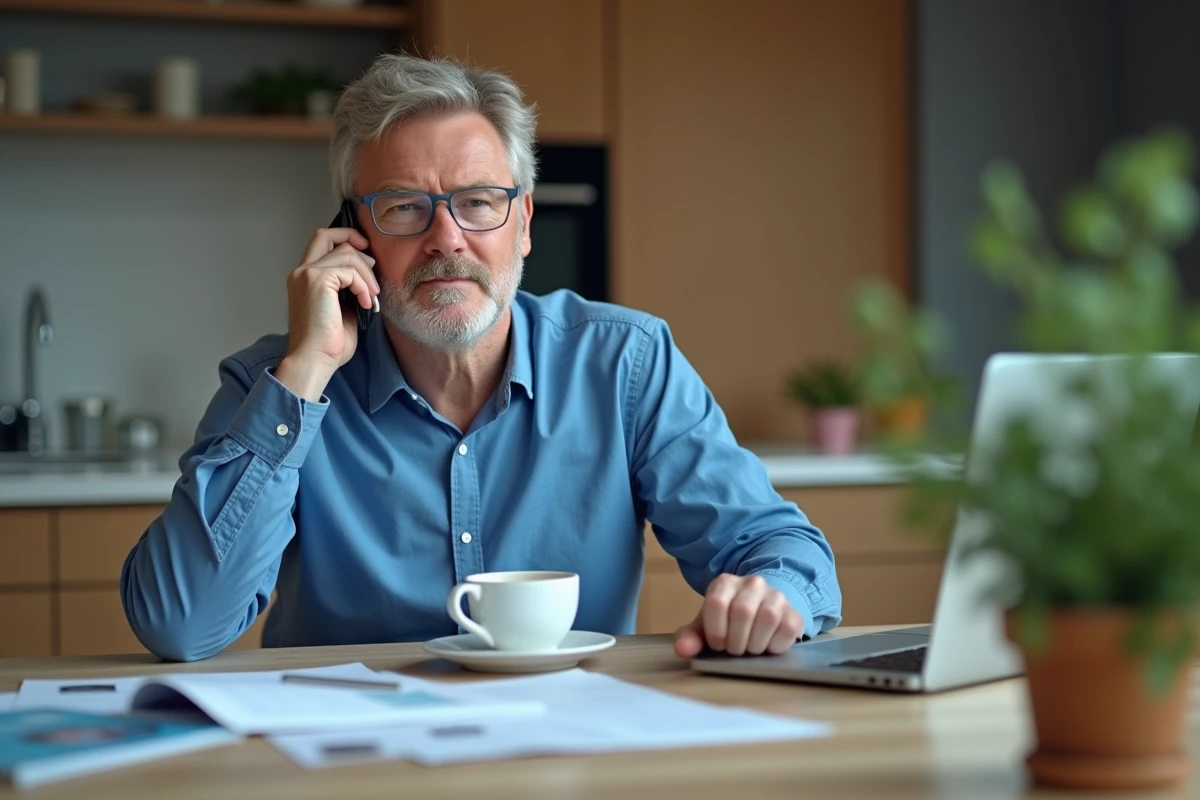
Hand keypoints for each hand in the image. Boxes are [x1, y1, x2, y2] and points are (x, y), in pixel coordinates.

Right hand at [276, 227, 379, 400]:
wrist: (315, 360)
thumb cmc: (328, 344)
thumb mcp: (343, 308)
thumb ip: (348, 287)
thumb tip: (368, 274)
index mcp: (305, 277)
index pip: (322, 240)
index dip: (346, 238)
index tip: (366, 252)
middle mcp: (302, 271)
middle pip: (328, 234)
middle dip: (356, 242)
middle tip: (373, 271)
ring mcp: (307, 274)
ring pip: (347, 253)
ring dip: (367, 274)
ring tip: (372, 298)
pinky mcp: (317, 281)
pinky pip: (350, 271)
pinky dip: (363, 286)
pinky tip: (367, 304)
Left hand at [673, 574, 803, 657]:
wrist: (760, 616)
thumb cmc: (728, 624)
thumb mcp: (706, 628)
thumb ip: (690, 637)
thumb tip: (682, 649)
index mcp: (725, 583)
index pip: (716, 603)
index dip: (715, 631)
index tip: (717, 643)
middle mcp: (753, 583)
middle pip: (742, 611)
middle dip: (735, 641)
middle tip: (734, 649)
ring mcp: (776, 596)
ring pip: (768, 617)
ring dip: (755, 644)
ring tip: (750, 648)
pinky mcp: (794, 613)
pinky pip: (787, 630)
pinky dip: (774, 646)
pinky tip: (767, 646)